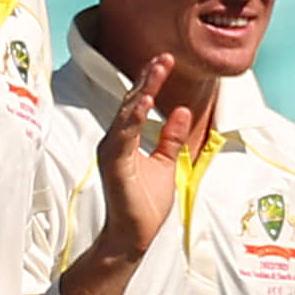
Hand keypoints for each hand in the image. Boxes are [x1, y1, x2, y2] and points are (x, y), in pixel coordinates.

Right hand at [91, 53, 199, 264]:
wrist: (134, 236)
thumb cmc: (145, 204)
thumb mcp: (166, 164)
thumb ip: (170, 138)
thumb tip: (182, 111)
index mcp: (125, 140)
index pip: (137, 104)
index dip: (151, 81)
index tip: (165, 60)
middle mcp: (115, 142)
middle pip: (131, 102)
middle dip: (148, 79)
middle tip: (164, 57)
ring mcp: (112, 152)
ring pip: (126, 114)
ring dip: (142, 91)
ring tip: (156, 70)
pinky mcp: (114, 165)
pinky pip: (125, 136)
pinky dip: (134, 117)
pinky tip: (145, 101)